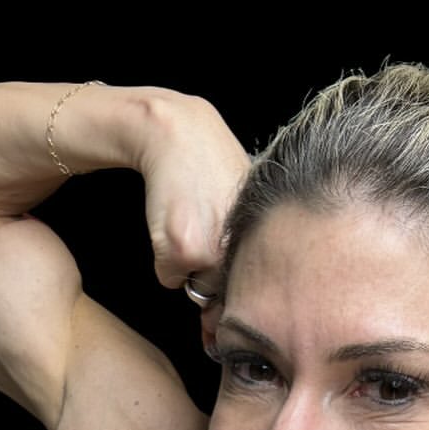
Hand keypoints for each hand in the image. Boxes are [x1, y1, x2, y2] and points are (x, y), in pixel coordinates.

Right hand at [136, 92, 251, 290]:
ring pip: (194, 287)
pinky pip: (169, 278)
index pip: (249, 288)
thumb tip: (237, 292)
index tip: (222, 264)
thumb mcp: (247, 205)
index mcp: (264, 240)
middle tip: (201, 229)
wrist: (179, 137)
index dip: (232, 281)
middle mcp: (242, 251)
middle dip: (208, 273)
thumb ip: (247, 246)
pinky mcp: (182, 252)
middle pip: (221, 292)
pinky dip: (164, 258)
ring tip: (188, 222)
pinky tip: (170, 221)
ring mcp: (212, 254)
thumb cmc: (213, 167)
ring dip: (186, 266)